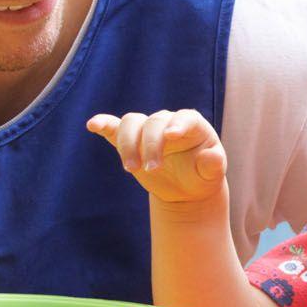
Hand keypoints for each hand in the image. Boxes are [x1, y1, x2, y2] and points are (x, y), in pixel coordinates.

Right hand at [89, 110, 226, 206]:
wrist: (185, 188)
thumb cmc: (202, 177)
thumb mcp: (212, 175)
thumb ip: (213, 166)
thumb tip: (212, 158)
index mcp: (193, 125)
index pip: (185, 118)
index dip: (177, 124)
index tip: (171, 136)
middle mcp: (168, 122)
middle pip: (154, 122)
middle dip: (150, 145)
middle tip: (152, 169)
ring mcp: (147, 130)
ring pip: (132, 123)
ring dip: (128, 143)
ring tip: (131, 169)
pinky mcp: (130, 140)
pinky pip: (114, 127)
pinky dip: (103, 124)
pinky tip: (93, 125)